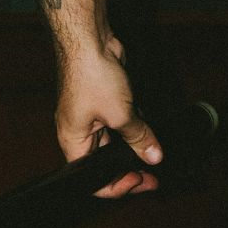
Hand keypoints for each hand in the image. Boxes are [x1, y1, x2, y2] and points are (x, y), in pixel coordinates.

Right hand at [56, 38, 161, 196]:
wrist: (89, 41)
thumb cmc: (91, 76)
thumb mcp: (121, 113)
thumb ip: (138, 138)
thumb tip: (153, 156)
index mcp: (73, 142)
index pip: (91, 179)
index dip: (116, 185)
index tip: (139, 179)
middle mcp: (79, 133)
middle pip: (104, 163)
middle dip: (128, 170)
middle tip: (153, 176)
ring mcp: (91, 117)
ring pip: (113, 144)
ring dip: (133, 149)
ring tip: (154, 153)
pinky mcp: (103, 103)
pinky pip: (118, 124)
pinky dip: (133, 129)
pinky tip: (149, 130)